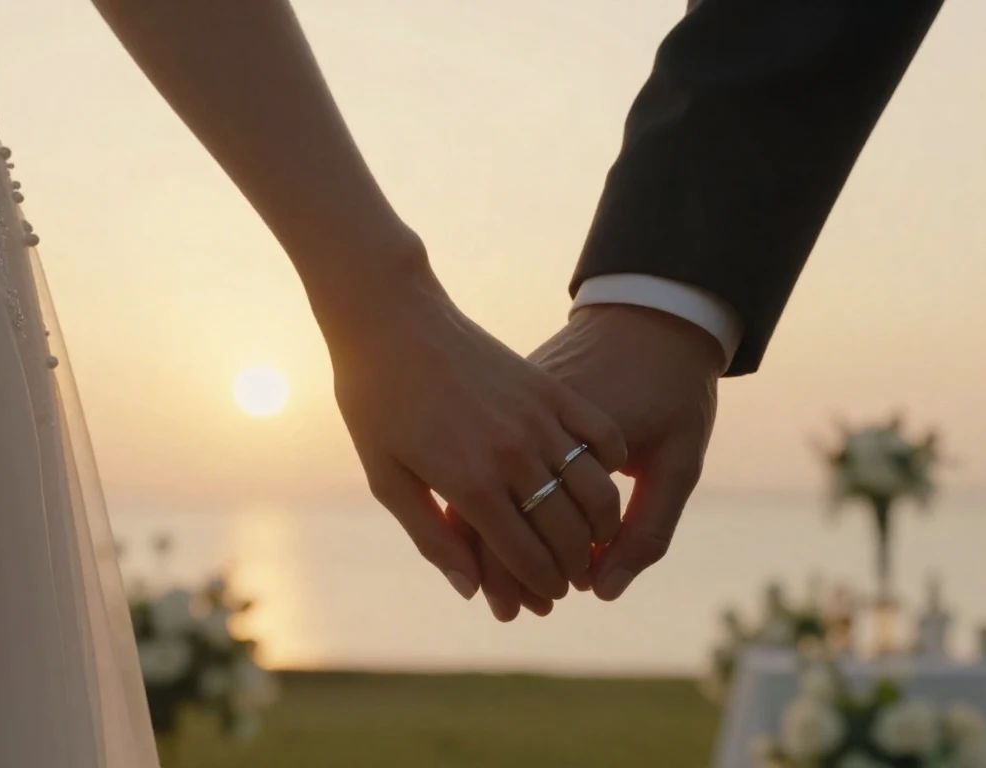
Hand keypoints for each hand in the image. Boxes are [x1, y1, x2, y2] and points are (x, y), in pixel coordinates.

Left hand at [318, 255, 627, 602]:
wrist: (391, 319)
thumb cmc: (376, 402)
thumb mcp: (388, 479)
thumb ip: (432, 537)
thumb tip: (472, 590)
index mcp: (469, 483)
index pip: (526, 554)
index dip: (541, 584)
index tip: (546, 597)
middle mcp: (512, 454)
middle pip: (566, 530)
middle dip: (572, 566)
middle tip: (569, 579)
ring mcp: (536, 418)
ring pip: (594, 489)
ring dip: (600, 524)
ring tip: (591, 539)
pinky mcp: (548, 387)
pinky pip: (601, 435)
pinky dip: (609, 465)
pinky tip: (599, 480)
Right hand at [475, 304, 723, 616]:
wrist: (653, 312)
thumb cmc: (675, 389)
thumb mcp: (679, 464)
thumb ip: (647, 530)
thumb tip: (607, 590)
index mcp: (565, 444)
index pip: (527, 532)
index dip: (529, 577)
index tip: (543, 607)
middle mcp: (528, 430)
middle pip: (497, 519)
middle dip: (509, 572)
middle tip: (524, 609)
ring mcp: (517, 414)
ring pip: (486, 492)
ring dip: (499, 541)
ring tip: (516, 580)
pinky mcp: (518, 400)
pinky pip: (496, 458)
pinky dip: (503, 497)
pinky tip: (515, 526)